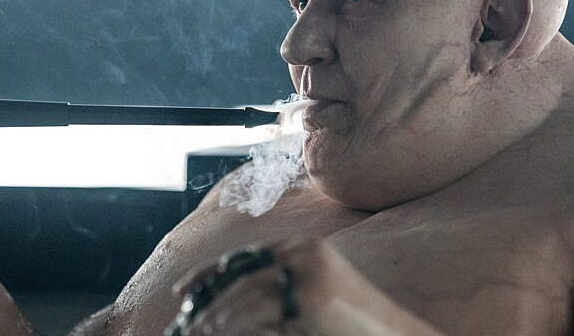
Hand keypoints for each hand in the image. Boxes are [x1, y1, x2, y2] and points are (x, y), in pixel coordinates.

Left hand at [171, 238, 343, 335]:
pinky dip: (230, 322)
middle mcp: (305, 251)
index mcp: (305, 246)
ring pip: (243, 291)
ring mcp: (308, 271)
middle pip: (240, 268)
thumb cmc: (352, 324)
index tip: (183, 290)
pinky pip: (258, 311)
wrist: (392, 333)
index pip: (246, 255)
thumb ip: (280, 292)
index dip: (210, 271)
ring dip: (212, 312)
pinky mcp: (310, 297)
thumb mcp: (312, 298)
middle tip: (181, 310)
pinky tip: (214, 332)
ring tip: (192, 330)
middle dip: (204, 290)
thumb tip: (231, 302)